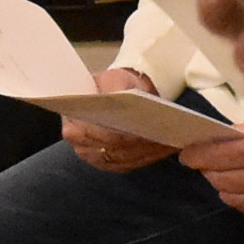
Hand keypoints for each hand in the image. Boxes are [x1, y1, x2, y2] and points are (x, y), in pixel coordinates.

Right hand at [61, 66, 179, 172]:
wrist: (116, 93)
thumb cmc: (114, 85)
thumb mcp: (113, 79)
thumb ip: (115, 89)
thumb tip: (124, 102)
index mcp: (74, 120)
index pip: (98, 132)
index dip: (121, 132)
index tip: (143, 128)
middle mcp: (79, 143)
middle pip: (113, 148)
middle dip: (139, 142)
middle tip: (163, 135)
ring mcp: (93, 157)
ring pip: (125, 158)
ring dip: (148, 151)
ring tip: (170, 140)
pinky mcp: (109, 165)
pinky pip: (131, 164)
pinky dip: (150, 156)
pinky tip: (166, 148)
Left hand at [177, 117, 243, 226]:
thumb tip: (219, 139)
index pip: (219, 155)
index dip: (197, 154)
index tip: (186, 153)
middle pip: (221, 176)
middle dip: (209, 168)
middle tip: (205, 160)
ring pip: (230, 195)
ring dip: (223, 183)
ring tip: (224, 173)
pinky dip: (240, 197)